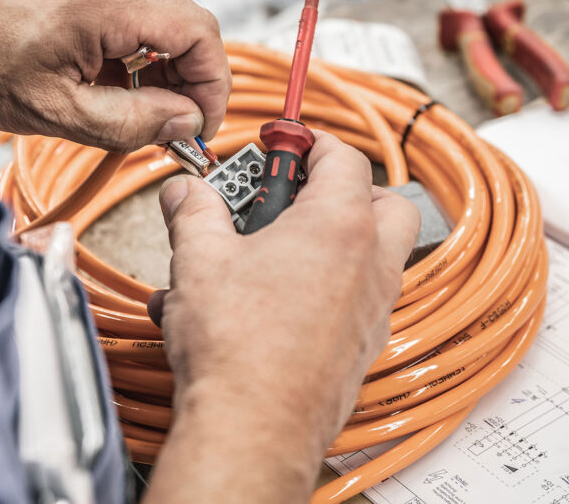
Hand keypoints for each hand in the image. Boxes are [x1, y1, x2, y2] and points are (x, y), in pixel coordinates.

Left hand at [0, 0, 229, 151]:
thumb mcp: (58, 111)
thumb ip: (133, 123)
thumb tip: (183, 124)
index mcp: (109, 2)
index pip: (200, 36)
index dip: (212, 87)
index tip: (200, 125)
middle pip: (188, 26)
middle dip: (192, 82)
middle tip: (177, 127)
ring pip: (163, 22)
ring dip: (165, 70)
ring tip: (143, 114)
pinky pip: (132, 17)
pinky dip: (137, 56)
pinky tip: (116, 88)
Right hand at [144, 131, 419, 502]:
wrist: (254, 427)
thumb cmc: (239, 347)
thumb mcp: (199, 258)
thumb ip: (194, 212)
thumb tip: (185, 193)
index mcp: (340, 225)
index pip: (342, 156)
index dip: (308, 141)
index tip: (282, 143)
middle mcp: (370, 264)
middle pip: (383, 201)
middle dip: (343, 190)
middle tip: (294, 196)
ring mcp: (373, 309)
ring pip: (373, 254)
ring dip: (329, 243)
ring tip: (268, 254)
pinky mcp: (361, 346)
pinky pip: (354, 301)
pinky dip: (322, 289)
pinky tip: (266, 305)